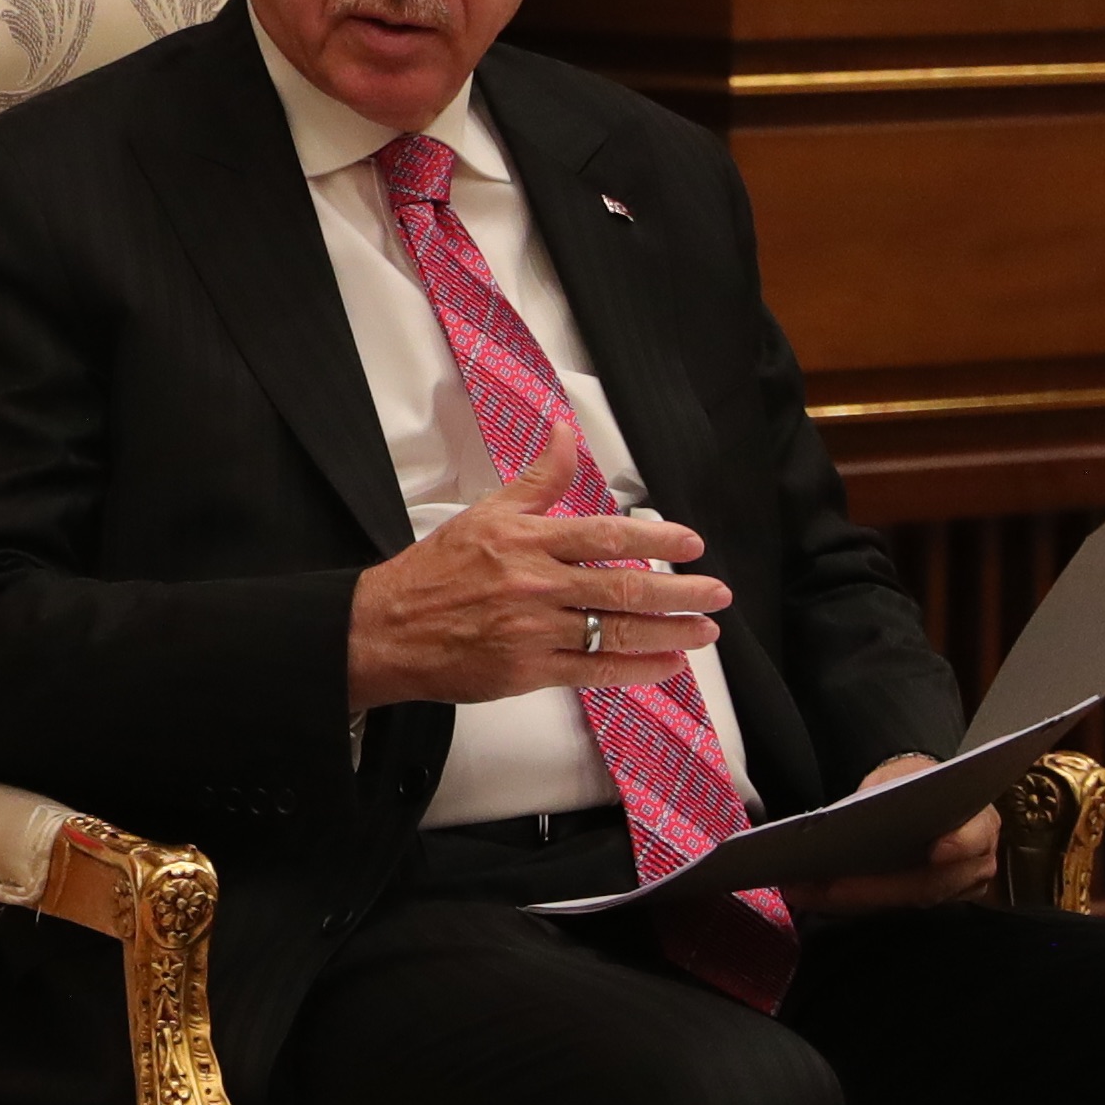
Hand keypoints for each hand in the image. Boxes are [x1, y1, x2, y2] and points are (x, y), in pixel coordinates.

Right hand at [344, 446, 730, 712]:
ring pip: (616, 631)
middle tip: (717, 593)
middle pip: (622, 588)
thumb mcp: (487, 513)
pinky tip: (667, 664)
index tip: (691, 545)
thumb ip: (539, 479)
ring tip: (705, 631)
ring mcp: (534, 632)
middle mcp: (535, 586)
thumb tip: (566, 433)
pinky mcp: (528, 671)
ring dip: (669, 632)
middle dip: (679, 592)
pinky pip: (594, 671)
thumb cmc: (436, 571)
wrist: (387, 629)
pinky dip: (636, 669)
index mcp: (527, 542)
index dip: (654, 540)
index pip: (604, 537)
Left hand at [790, 752, 996, 918]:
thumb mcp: (909, 771)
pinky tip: (815, 894)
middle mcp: (975, 864)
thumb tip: (858, 807)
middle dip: (871, 889)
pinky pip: (890, 905)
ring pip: (902, 901)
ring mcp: (954, 890)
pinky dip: (853, 900)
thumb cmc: (924, 783)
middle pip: (927, 885)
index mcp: (979, 823)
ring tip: (803, 891)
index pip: (976, 837)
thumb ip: (891, 786)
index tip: (938, 850)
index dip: (960, 845)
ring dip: (852, 900)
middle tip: (822, 888)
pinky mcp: (927, 900)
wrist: (936, 801)